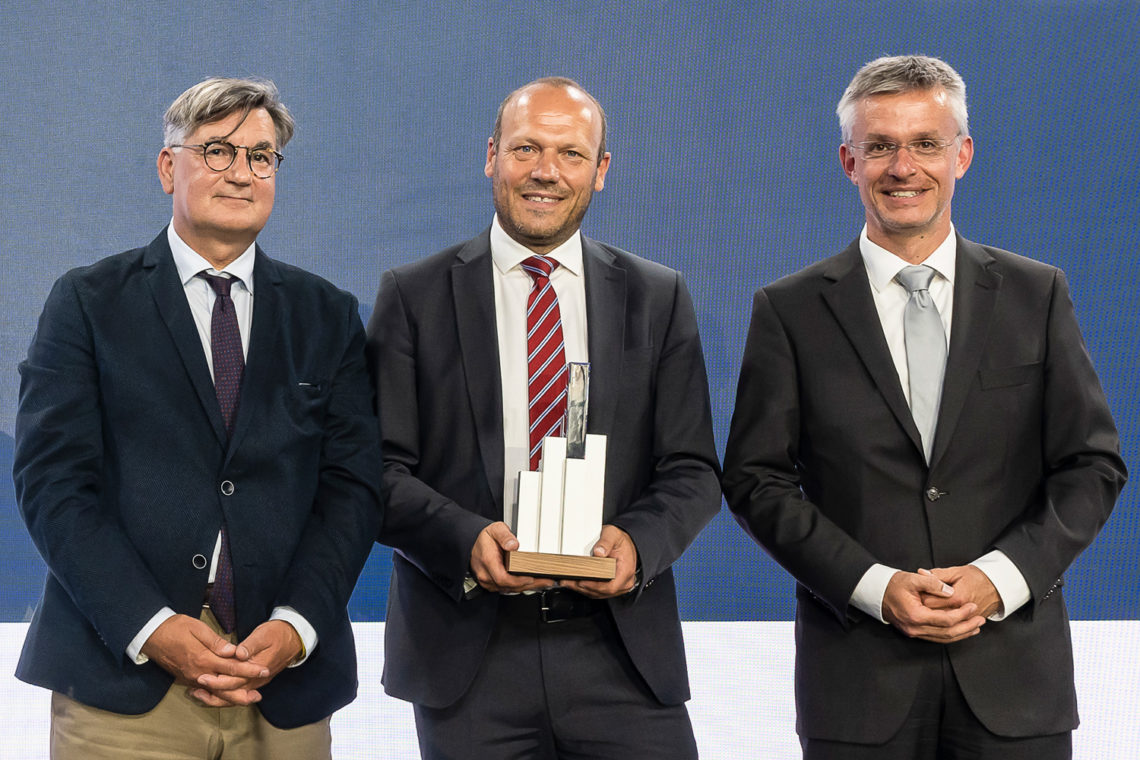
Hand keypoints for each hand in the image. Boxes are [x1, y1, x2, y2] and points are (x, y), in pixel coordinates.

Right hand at [140, 614, 267, 689]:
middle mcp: (198, 673)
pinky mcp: (186, 679)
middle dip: (242, 692)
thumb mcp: (197, 628)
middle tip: (258, 696)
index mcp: (203, 658)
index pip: (231, 667)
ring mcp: (191, 678)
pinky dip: (217, 694)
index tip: (264, 670)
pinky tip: (227, 695)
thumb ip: (216, 642)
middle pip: (224, 688)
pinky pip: (205, 690)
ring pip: (214, 692)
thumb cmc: (175, 627)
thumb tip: (233, 651)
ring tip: (247, 699)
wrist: (150, 635)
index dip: (249, 670)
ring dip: (231, 697)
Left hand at [190, 620, 302, 706]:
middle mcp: (256, 680)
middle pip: (232, 693)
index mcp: (258, 668)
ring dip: (216, 697)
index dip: (217, 681)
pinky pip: (237, 693)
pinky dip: (223, 695)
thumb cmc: (277, 634)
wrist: (294, 639)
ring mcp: (256, 682)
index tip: (201, 678)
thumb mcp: (264, 635)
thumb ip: (250, 645)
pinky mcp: (254, 681)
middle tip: (194, 688)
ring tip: (198, 693)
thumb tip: (238, 653)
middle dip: (212, 692)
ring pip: (234, 696)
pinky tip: (211, 692)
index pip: (234, 680)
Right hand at [470, 522, 555, 593]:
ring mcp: (488, 581)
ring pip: (509, 589)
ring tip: (544, 582)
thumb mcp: (496, 529)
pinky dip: (520, 586)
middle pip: (509, 586)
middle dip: (529, 585)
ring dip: (527, 587)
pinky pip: (507, 588)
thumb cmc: (485, 537)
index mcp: (487, 562)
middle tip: (546, 581)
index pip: (503, 578)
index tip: (531, 578)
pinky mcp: (492, 584)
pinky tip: (532, 583)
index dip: (518, 580)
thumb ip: (504, 536)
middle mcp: (486, 575)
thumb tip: (513, 545)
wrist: (474, 542)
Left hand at [562, 525, 639, 598]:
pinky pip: (596, 591)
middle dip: (583, 587)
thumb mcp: (613, 535)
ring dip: (581, 589)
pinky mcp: (609, 586)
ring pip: (597, 593)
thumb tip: (599, 552)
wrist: (624, 543)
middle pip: (601, 592)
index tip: (581, 582)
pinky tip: (574, 583)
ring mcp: (617, 586)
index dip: (594, 586)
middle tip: (567, 581)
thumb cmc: (620, 540)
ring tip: (567, 582)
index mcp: (625, 571)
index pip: (610, 586)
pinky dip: (585, 588)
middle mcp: (623, 582)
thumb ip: (606, 542)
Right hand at [881, 571, 985, 642]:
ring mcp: (914, 632)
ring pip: (943, 638)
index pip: (946, 620)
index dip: (962, 614)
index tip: (973, 606)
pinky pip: (936, 638)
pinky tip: (961, 631)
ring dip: (961, 633)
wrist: (877, 593)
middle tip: (981, 619)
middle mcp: (915, 628)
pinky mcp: (914, 632)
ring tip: (976, 627)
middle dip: (967, 626)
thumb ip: (933, 583)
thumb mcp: (913, 578)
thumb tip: (950, 591)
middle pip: (947, 633)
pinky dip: (951, 635)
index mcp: (915, 615)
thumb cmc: (894, 584)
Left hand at [921, 565, 1002, 618]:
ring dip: (933, 617)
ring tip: (927, 609)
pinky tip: (938, 620)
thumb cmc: (978, 577)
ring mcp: (967, 620)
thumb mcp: (957, 571)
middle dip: (924, 608)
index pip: (929, 602)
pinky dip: (944, 625)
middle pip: (934, 614)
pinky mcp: (970, 624)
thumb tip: (921, 573)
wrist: (999, 586)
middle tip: (918, 601)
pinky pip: (953, 629)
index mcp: (957, 597)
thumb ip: (938, 574)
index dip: (920, 596)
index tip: (916, 592)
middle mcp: (962, 612)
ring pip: (943, 624)